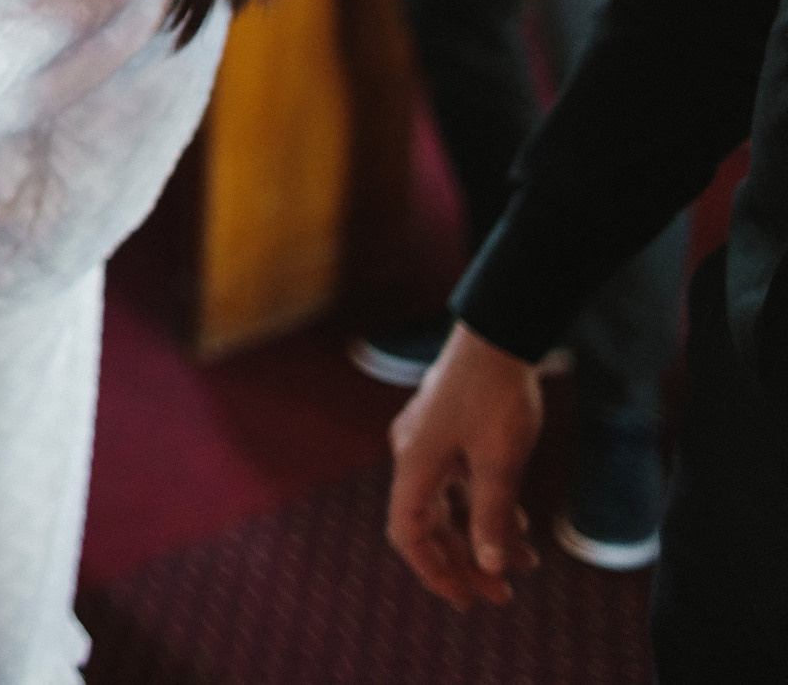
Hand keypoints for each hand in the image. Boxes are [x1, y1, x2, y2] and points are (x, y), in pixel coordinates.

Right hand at [386, 323, 545, 609]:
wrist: (497, 336)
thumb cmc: (496, 396)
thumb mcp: (500, 462)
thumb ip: (491, 516)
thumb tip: (488, 566)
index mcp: (415, 465)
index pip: (409, 535)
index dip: (434, 572)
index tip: (466, 599)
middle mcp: (413, 457)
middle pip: (430, 526)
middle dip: (465, 563)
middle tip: (501, 595)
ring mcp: (429, 444)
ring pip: (449, 506)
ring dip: (482, 538)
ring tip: (526, 565)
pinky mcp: (447, 433)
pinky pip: (460, 484)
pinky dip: (485, 509)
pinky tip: (519, 525)